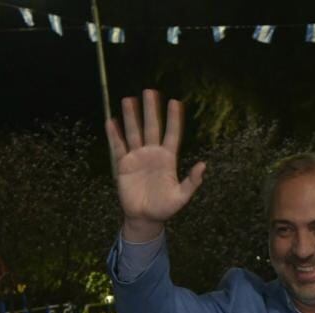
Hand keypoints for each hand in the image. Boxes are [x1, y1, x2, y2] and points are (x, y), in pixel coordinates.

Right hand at [105, 89, 205, 242]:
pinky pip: (118, 147)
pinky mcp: (124, 165)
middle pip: (152, 127)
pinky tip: (111, 122)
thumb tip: (202, 165)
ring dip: (132, 117)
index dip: (174, 119)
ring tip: (128, 99)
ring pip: (135, 132)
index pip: (172, 134)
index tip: (175, 102)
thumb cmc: (164, 208)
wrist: (144, 218)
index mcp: (168, 159)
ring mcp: (138, 157)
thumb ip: (191, 182)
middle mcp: (153, 153)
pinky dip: (114, 135)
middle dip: (151, 110)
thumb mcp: (181, 197)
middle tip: (149, 91)